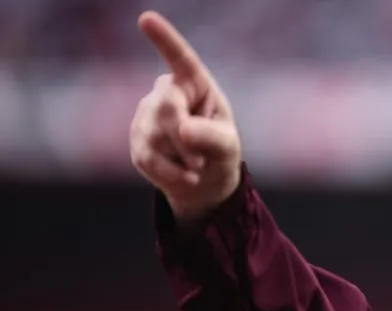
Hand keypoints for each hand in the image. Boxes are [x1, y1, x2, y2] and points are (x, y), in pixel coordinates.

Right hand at [129, 11, 241, 224]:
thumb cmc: (220, 154)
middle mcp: (166, 93)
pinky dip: (171, 174)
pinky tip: (182, 174)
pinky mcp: (136, 141)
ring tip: (195, 165)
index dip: (164, 39)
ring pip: (157, 138)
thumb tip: (184, 130)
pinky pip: (149, 159)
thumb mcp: (228, 147)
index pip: (180, 59)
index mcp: (194, 84)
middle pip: (167, 109)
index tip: (146, 18)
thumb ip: (212, 137)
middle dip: (185, 140)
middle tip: (201, 161)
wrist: (204, 184)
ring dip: (182, 161)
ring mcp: (146, 116)